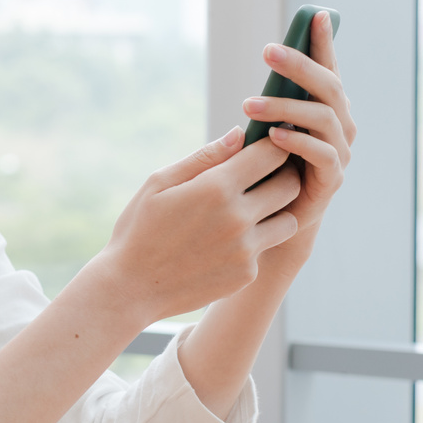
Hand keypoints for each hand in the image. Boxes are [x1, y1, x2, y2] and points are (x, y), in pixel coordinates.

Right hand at [90, 127, 301, 324]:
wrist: (131, 288)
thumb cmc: (139, 229)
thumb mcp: (159, 183)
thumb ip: (204, 157)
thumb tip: (239, 134)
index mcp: (216, 188)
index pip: (272, 155)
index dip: (272, 147)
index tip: (264, 148)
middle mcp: (238, 218)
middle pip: (290, 185)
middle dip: (282, 176)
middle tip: (264, 178)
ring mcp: (245, 249)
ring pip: (289, 221)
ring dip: (276, 212)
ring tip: (251, 212)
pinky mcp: (246, 274)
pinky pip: (265, 250)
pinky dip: (252, 243)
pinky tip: (225, 244)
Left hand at [239, 10, 356, 238]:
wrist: (271, 219)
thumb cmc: (265, 168)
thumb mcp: (264, 127)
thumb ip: (273, 100)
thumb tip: (267, 62)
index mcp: (326, 108)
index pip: (328, 69)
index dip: (325, 43)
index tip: (317, 14)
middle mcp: (340, 125)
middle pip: (329, 87)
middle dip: (301, 66)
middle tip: (269, 52)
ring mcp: (340, 151)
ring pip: (323, 118)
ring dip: (286, 107)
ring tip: (249, 105)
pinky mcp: (332, 179)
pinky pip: (322, 155)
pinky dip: (298, 143)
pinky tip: (273, 137)